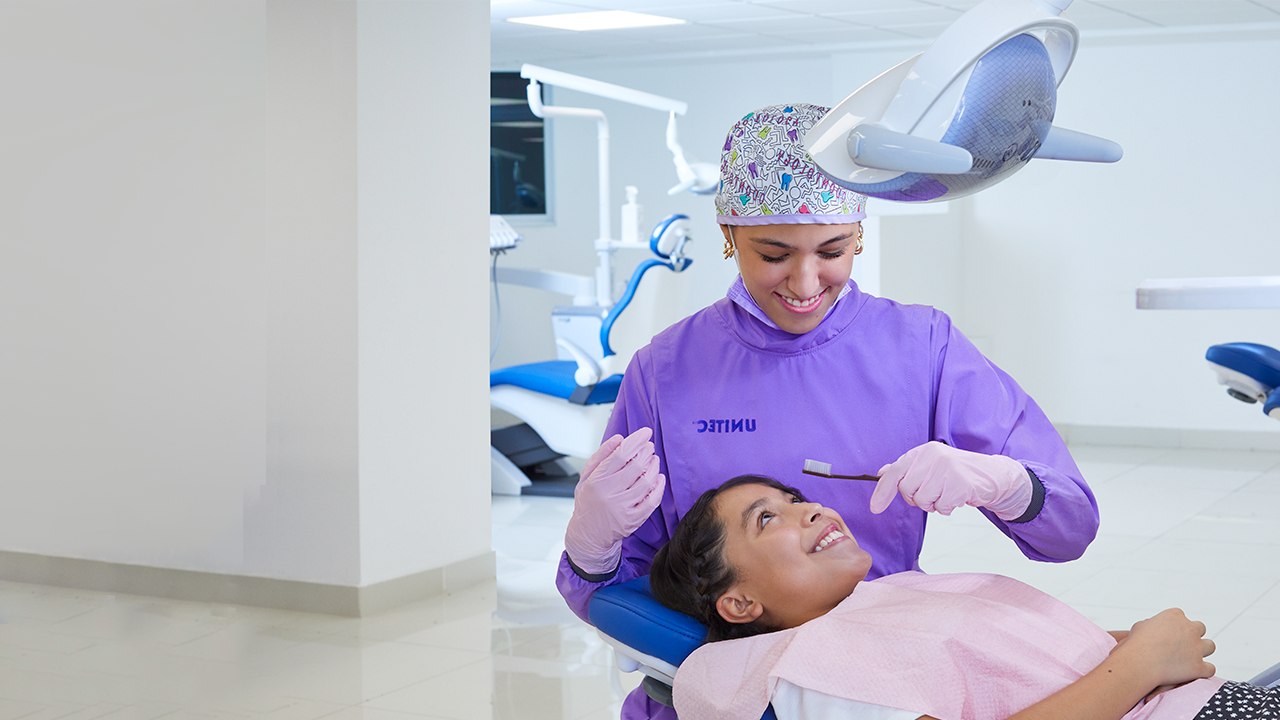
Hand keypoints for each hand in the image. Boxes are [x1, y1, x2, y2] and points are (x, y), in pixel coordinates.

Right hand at [563, 427, 665, 574]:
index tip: (645, 433)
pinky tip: (658, 478)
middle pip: (636, 466)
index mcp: (596, 481)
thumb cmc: (588, 503)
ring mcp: (623, 509)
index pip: (620, 455)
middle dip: (646, 452)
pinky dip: (659, 487)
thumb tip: (619, 439)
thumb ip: (601, 456)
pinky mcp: (633, 520)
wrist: (588, 535)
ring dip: (654, 467)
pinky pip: (652, 500)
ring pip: (646, 482)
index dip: (636, 441)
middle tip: (649, 447)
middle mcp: (609, 495)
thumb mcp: (586, 477)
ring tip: (653, 460)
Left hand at [869, 441, 1031, 519]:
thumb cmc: (958, 472)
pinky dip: (947, 508)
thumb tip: (882, 473)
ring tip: (946, 494)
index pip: (895, 472)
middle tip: (933, 493)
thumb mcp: (930, 465)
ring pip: (923, 500)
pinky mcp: (960, 483)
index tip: (874, 508)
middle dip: (917, 499)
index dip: (882, 492)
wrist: (992, 475)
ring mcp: (947, 469)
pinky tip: (957, 498)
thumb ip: (907, 469)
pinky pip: (942, 507)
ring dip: (934, 505)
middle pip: (907, 490)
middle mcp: (933, 456)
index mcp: (923, 451)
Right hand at [1116, 609, 1215, 689]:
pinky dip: (1204, 671)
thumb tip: (1154, 627)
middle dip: (1193, 636)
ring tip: (1191, 658)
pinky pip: (1210, 668)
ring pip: (1210, 646)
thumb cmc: (1137, 644)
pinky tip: (1195, 673)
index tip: (1169, 635)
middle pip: (1200, 628)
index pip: (1182, 617)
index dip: (1177, 627)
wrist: (1139, 663)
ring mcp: (1197, 648)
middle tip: (1182, 645)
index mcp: (1175, 615)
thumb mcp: (1140, 626)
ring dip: (1202, 651)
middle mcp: (1190, 628)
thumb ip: (1152, 624)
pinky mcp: (1199, 666)